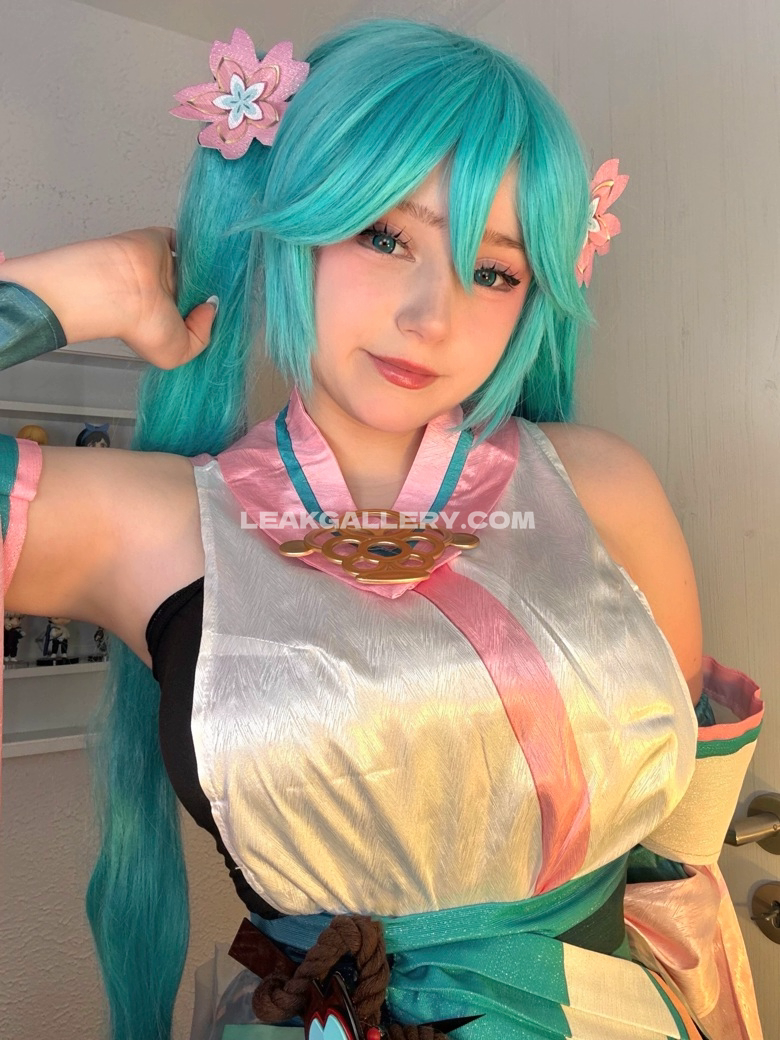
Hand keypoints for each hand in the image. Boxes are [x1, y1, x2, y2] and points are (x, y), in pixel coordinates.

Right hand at [0, 228, 216, 367]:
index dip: (211, 312)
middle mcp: (164, 292)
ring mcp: (161, 266)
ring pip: (192, 264)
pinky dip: (197, 242)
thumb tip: (211, 309)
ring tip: (232, 270)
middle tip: (237, 288)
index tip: (230, 310)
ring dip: (208, 265)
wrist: (118, 289)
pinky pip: (183, 238)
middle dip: (213, 288)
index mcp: (165, 317)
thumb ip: (202, 336)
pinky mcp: (159, 241)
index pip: (194, 313)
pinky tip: (213, 250)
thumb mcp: (178, 352)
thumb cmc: (141, 324)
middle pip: (196, 287)